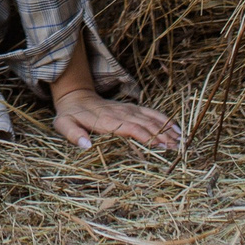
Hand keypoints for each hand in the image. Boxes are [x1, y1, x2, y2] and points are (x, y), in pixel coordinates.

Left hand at [51, 88, 182, 153]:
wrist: (75, 97)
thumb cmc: (70, 115)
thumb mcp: (64, 124)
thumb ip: (73, 134)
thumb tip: (86, 145)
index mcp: (107, 120)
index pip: (131, 127)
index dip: (145, 136)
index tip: (159, 145)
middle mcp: (121, 113)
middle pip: (145, 123)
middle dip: (162, 135)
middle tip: (177, 147)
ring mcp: (127, 109)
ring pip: (150, 118)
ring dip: (166, 128)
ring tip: (180, 140)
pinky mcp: (131, 108)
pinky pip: (149, 112)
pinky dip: (163, 119)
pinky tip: (176, 127)